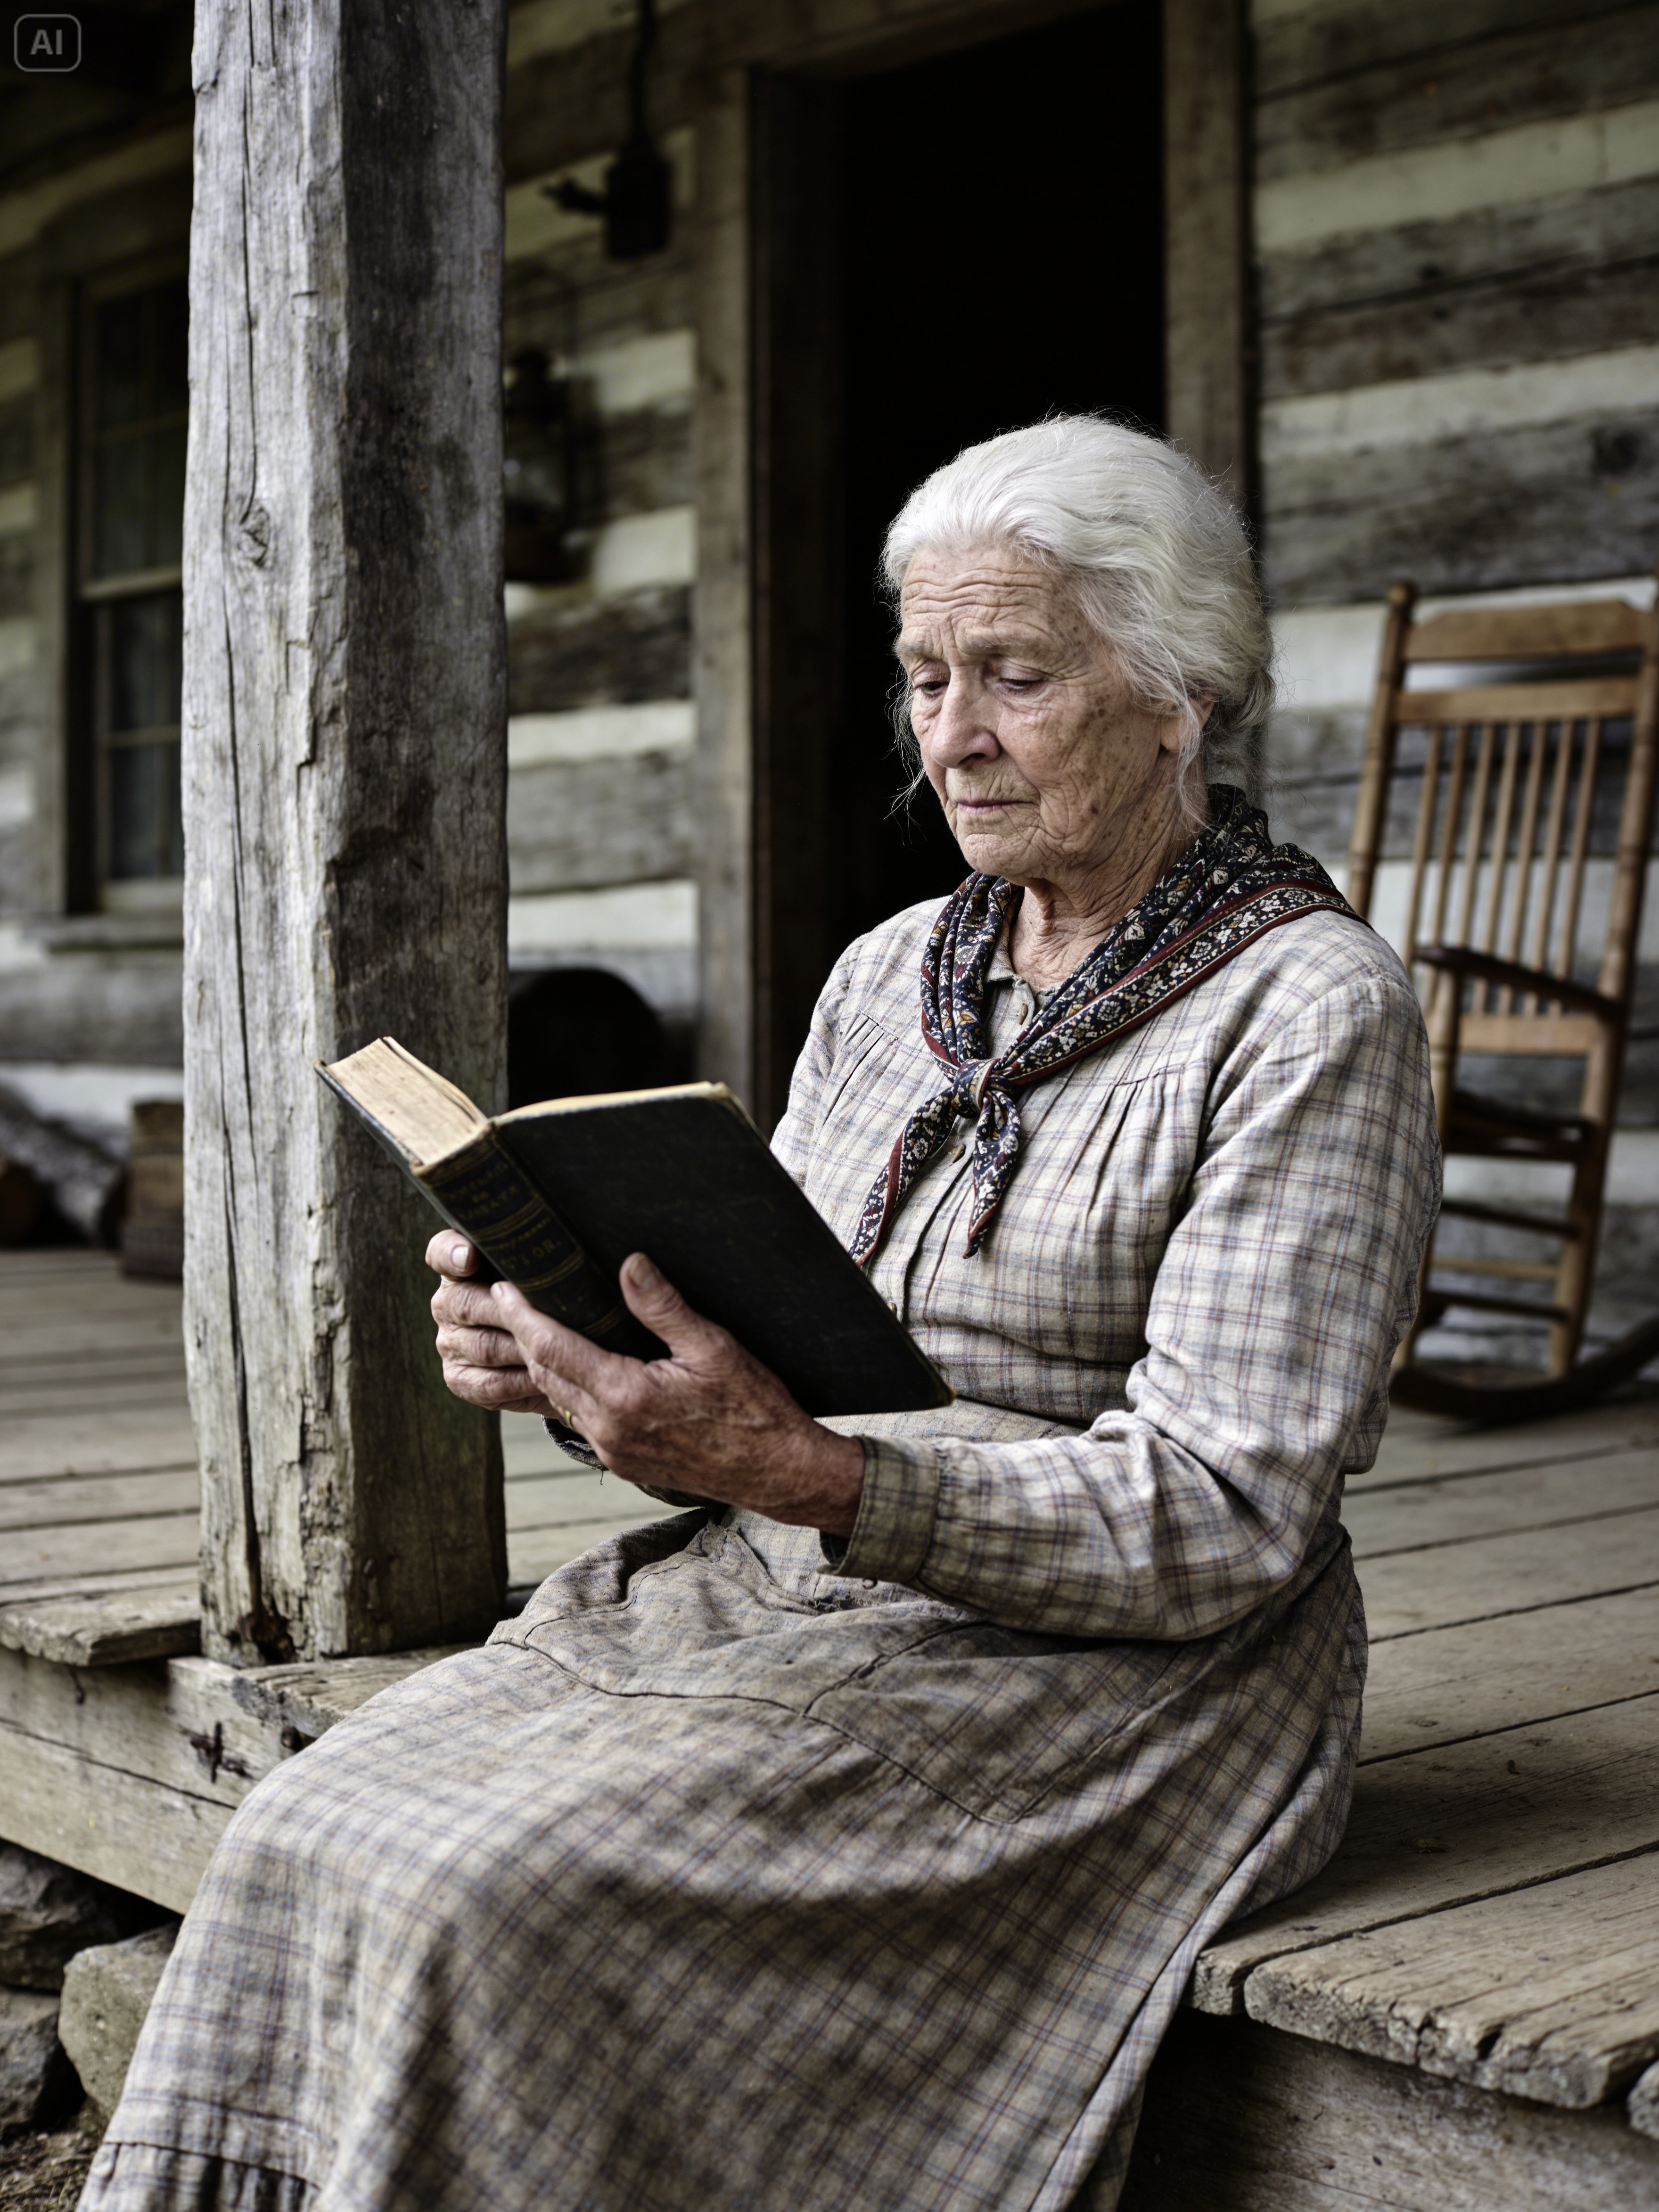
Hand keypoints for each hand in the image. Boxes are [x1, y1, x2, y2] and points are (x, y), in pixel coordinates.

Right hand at [427, 1233, 558, 1416]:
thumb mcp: (546, 1273)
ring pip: (485, 1346)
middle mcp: (448, 1302)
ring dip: (524, 1348)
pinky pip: (490, 1383)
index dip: (453, 1253)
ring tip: (558, 1347)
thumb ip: (538, 1255)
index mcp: (461, 1265)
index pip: (442, 1251)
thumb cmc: (551, 1299)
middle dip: (510, 1310)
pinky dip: (522, 1381)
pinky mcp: (459, 1379)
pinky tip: (547, 1377)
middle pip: (468, 1304)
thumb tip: (557, 1240)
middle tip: (545, 1312)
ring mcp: (450, 1342)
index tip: (469, 1257)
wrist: (553, 1354)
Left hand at [486, 1253, 865, 1534]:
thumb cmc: (754, 1409)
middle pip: (545, 1374)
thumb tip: (629, 1263)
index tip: (506, 1287)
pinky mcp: (624, 1462)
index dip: (524, 1316)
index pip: (552, 1349)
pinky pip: (581, 1420)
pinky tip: (574, 1368)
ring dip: (541, 1363)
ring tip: (532, 1326)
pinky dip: (568, 1389)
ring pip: (560, 1399)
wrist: (777, 1473)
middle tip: (508, 1297)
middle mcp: (609, 1429)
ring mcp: (614, 1451)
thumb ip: (664, 1307)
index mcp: (626, 1396)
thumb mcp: (714, 1348)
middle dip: (523, 1334)